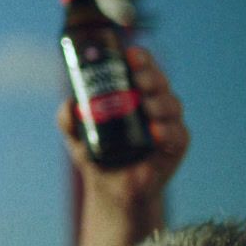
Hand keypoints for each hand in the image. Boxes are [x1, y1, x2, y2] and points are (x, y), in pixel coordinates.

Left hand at [57, 46, 188, 206]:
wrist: (110, 190)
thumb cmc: (96, 155)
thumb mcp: (75, 135)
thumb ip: (67, 118)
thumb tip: (69, 103)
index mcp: (134, 94)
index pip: (142, 68)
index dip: (141, 58)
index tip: (130, 55)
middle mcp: (154, 104)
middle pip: (160, 81)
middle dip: (151, 76)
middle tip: (138, 80)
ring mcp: (167, 124)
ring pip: (172, 104)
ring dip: (160, 101)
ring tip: (146, 106)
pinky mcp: (176, 147)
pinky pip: (178, 134)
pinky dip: (168, 130)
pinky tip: (156, 130)